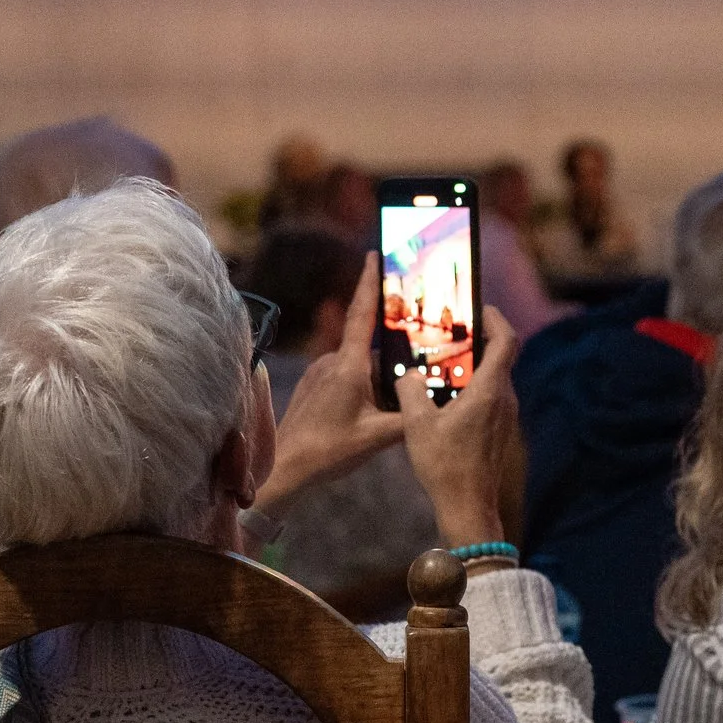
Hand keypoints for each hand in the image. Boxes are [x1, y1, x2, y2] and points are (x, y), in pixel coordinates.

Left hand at [261, 254, 404, 511]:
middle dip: (392, 358)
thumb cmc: (329, 451)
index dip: (369, 282)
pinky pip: (346, 377)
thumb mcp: (378, 436)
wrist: (286, 468)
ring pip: (360, 366)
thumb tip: (436, 402)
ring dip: (377, 380)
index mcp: (348, 366)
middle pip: (371, 349)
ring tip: (385, 408)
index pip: (362, 314)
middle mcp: (332, 362)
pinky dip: (362, 388)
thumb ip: (410, 416)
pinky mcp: (314, 385)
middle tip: (410, 368)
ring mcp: (320, 373)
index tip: (374, 254)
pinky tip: (368, 413)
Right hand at [399, 305, 519, 547]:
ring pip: (494, 377)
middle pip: (500, 356)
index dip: (496, 319)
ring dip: (473, 364)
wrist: (468, 507)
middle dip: (478, 338)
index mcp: (490, 391)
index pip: (507, 340)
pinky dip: (473, 386)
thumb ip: (411, 391)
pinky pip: (490, 396)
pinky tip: (446, 394)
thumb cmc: (445, 466)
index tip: (479, 308)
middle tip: (450, 330)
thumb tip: (408, 375)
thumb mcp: (417, 424)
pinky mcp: (500, 430)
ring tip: (443, 361)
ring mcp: (505, 416)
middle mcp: (504, 399)